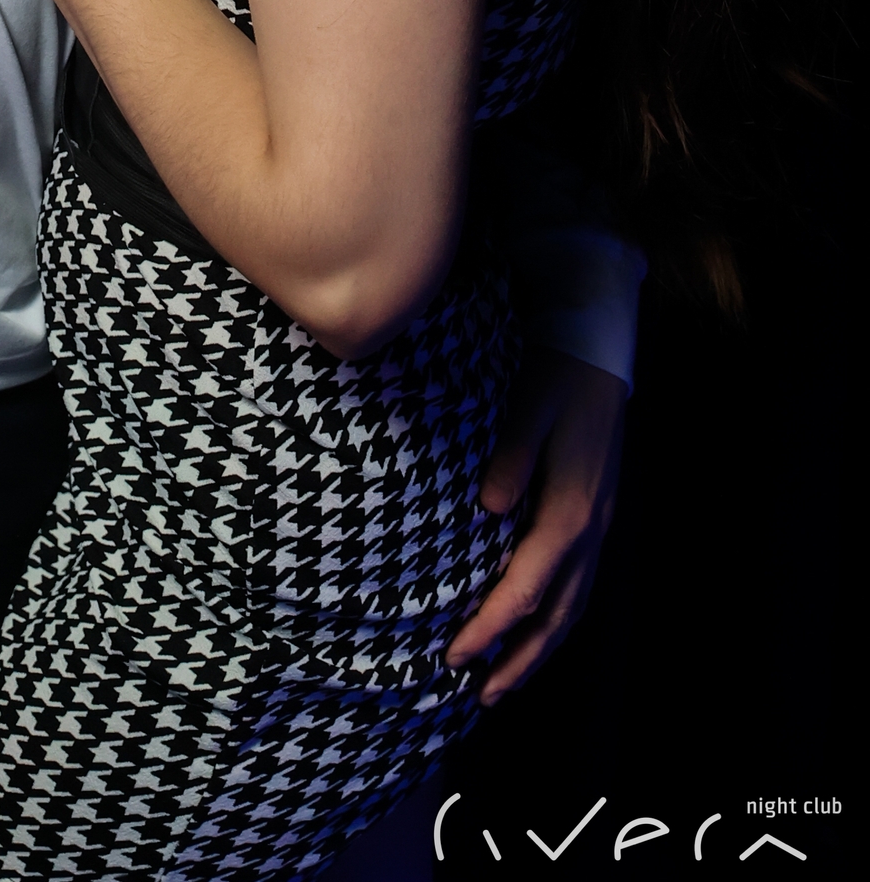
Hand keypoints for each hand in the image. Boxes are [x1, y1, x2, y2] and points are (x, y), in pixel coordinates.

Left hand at [446, 347, 625, 702]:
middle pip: (555, 618)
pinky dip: (555, 623)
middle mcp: (589, 533)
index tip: (456, 657)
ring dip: (539, 652)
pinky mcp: (594, 523)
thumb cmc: (556, 379)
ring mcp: (598, 531)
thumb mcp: (529, 407)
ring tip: (505, 684)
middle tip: (480, 697)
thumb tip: (489, 509)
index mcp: (569, 512)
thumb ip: (510, 458)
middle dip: (518, 663)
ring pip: (572, 611)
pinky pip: (578, 591)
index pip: (526, 590)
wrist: (598, 356)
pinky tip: (534, 632)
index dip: (491, 629)